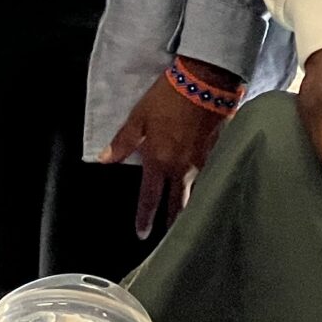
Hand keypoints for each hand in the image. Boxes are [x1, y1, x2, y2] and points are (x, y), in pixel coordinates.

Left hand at [101, 61, 234, 236]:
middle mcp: (181, 168)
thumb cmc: (167, 98)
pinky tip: (205, 194)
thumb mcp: (139, 117)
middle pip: (177, 203)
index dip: (145, 217)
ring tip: (186, 222)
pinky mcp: (216, 153)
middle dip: (172, 222)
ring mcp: (202, 163)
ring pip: (195, 193)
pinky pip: (208, 178)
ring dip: (189, 208)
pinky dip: (205, 189)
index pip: (150, 196)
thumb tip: (104, 159)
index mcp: (159, 160)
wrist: (204, 82)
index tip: (142, 235)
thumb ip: (123, 141)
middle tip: (169, 239)